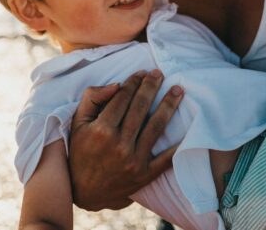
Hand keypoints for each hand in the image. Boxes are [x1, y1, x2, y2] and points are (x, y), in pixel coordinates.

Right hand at [68, 70, 182, 210]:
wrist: (84, 192)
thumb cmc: (80, 152)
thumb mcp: (77, 123)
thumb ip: (92, 99)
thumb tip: (116, 84)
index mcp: (101, 130)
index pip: (122, 98)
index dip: (133, 82)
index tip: (141, 73)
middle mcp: (119, 145)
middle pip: (140, 108)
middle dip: (151, 87)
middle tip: (159, 73)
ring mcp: (133, 161)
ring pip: (156, 127)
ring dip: (168, 105)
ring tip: (178, 90)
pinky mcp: (145, 175)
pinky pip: (166, 158)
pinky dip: (178, 144)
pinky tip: (188, 128)